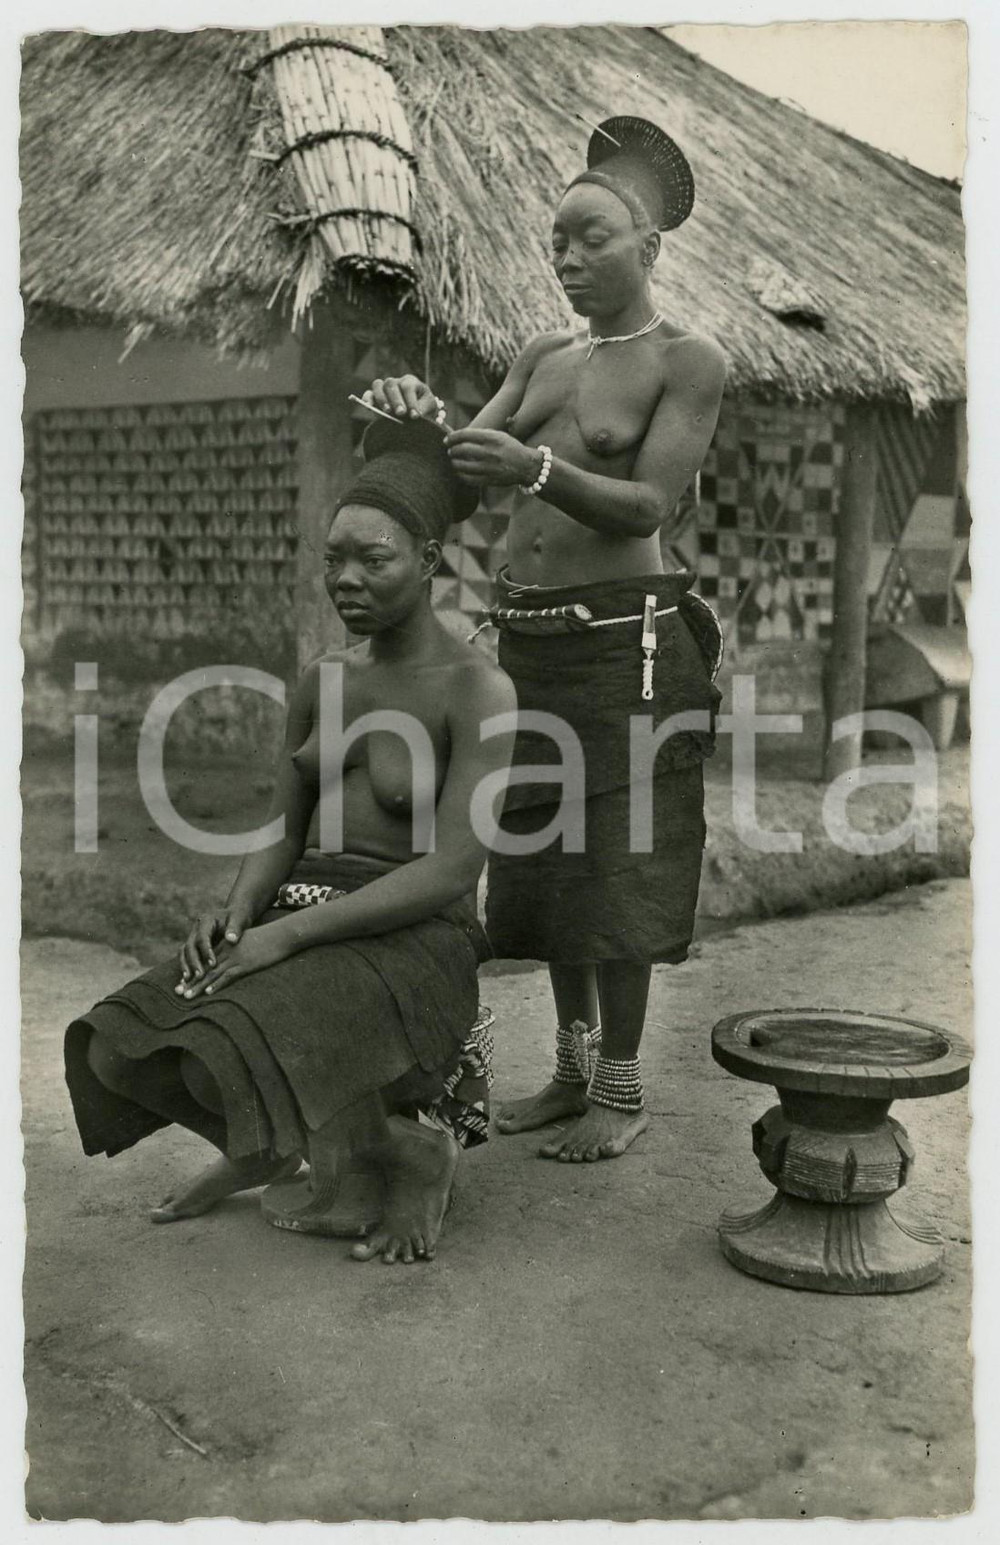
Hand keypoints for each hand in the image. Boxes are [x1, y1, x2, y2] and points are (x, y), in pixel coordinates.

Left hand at [176, 923, 293, 999]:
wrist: (283, 933)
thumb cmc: (270, 939)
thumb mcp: (250, 943)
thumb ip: (239, 950)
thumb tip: (236, 961)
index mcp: (227, 945)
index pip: (206, 961)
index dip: (194, 972)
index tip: (184, 983)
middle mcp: (228, 951)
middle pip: (205, 968)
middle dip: (191, 981)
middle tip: (178, 992)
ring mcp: (236, 957)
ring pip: (212, 973)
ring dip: (198, 985)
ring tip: (187, 996)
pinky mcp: (246, 964)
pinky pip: (228, 975)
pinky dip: (217, 984)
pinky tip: (208, 992)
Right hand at [178, 905, 253, 987]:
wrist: (235, 916)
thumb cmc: (239, 917)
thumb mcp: (239, 918)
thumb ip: (235, 928)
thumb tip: (231, 939)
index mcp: (206, 920)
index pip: (203, 937)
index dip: (206, 951)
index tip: (213, 964)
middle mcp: (196, 929)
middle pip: (190, 946)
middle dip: (194, 962)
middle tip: (200, 976)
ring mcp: (193, 937)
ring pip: (184, 952)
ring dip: (185, 966)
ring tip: (188, 981)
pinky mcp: (193, 946)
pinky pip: (186, 957)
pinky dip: (186, 968)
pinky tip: (187, 981)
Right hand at [365, 375, 438, 420]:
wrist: (417, 415)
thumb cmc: (424, 409)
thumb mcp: (428, 407)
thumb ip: (422, 409)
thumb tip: (414, 416)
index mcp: (410, 381)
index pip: (408, 387)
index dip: (411, 401)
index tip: (415, 416)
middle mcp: (396, 382)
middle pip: (391, 384)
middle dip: (396, 400)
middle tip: (401, 413)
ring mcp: (384, 388)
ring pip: (378, 385)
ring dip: (381, 399)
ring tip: (387, 412)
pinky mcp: (375, 396)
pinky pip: (369, 394)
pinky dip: (368, 399)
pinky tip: (369, 407)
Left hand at [444, 429, 543, 488]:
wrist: (526, 466)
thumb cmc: (509, 448)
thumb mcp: (498, 436)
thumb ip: (479, 435)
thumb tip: (457, 436)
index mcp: (492, 438)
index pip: (465, 434)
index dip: (452, 437)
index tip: (447, 440)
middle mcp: (490, 452)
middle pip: (462, 450)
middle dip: (452, 450)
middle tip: (450, 451)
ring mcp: (490, 467)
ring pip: (462, 466)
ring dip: (454, 463)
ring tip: (454, 461)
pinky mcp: (490, 480)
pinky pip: (468, 479)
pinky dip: (461, 475)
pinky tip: (460, 472)